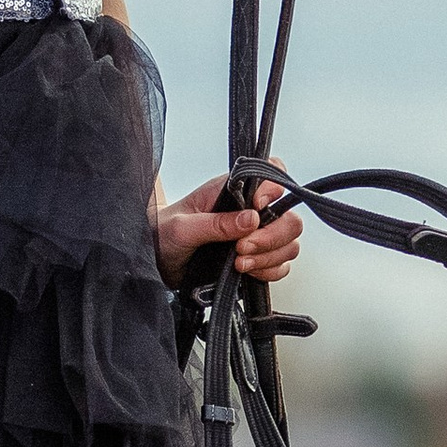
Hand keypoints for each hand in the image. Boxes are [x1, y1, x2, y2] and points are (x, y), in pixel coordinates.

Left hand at [155, 175, 303, 288]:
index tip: (256, 210)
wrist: (157, 261)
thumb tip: (251, 218)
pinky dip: (269, 271)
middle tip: (242, 247)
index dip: (273, 191)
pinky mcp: (256, 259)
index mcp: (232, 190)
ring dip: (269, 256)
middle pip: (288, 217)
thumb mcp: (183, 227)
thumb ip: (216, 223)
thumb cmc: (164, 234)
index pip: (272, 175)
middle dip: (272, 236)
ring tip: (240, 263)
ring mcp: (255, 236)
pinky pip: (280, 265)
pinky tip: (247, 272)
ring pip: (289, 243)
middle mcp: (248, 210)